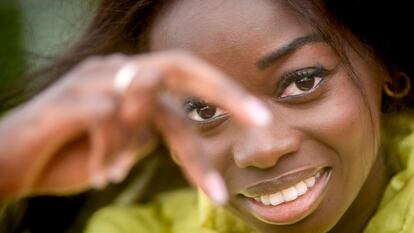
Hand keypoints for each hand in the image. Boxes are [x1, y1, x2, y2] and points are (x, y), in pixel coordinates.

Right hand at [0, 51, 270, 203]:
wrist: (8, 165)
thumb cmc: (65, 157)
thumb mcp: (121, 147)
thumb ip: (149, 134)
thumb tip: (181, 137)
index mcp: (129, 81)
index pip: (187, 80)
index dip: (225, 98)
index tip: (260, 120)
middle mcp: (115, 71)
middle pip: (180, 66)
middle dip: (224, 91)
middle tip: (262, 118)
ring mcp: (91, 80)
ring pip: (145, 103)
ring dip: (134, 145)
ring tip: (107, 172)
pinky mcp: (70, 99)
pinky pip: (111, 122)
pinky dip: (111, 154)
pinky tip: (96, 172)